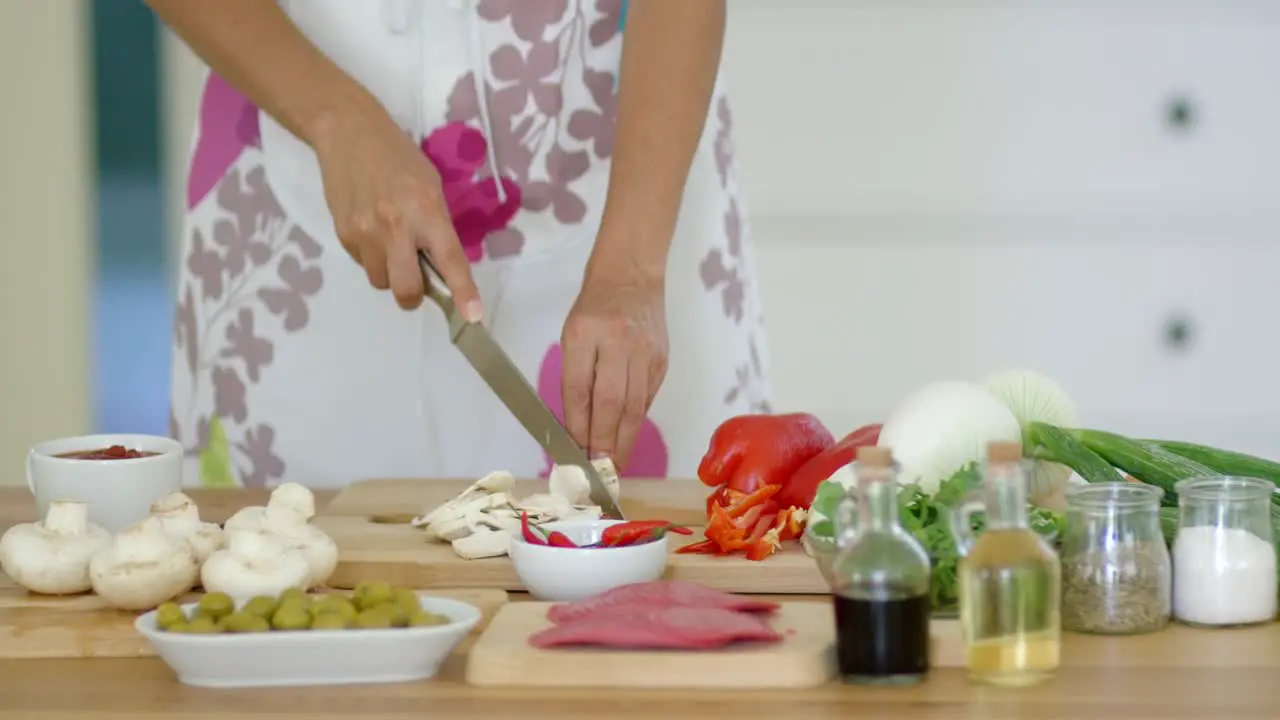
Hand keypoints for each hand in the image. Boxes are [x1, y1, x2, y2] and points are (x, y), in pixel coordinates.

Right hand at [312, 109, 481, 319]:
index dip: (462, 291)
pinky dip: (372, 257)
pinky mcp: (343, 234)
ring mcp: (365, 232)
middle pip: (406, 290)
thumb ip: (436, 225)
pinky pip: (362, 264)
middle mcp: (395, 226)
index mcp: (426, 210)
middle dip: (413, 296)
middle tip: (416, 282)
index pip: (449, 259)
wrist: (348, 133)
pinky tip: (372, 229)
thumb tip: (440, 263)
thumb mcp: (430, 185)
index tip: (472, 316)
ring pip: (381, 282)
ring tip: (390, 243)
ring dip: (390, 273)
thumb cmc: (398, 157)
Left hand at [561, 264, 668, 470]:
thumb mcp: (572, 336)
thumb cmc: (593, 308)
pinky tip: (627, 436)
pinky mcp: (663, 360)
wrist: (632, 275)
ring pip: (634, 406)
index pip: (579, 389)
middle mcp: (618, 342)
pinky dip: (636, 420)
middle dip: (604, 442)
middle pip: (611, 402)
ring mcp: (645, 351)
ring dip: (623, 439)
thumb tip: (577, 428)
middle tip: (598, 470)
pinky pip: (648, 397)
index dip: (577, 426)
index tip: (574, 453)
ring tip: (613, 465)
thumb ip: (575, 378)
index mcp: (585, 333)